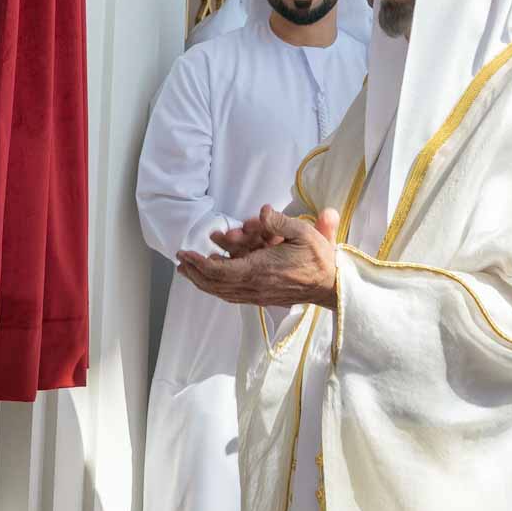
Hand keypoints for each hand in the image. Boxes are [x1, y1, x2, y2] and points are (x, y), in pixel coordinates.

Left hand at [177, 207, 339, 307]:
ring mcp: (258, 295)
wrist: (331, 286)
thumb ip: (279, 222)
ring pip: (222, 292)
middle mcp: (255, 286)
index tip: (185, 253)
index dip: (199, 263)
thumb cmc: (318, 259)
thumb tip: (262, 212)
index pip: (220, 271)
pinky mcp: (262, 298)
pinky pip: (233, 296)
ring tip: (188, 272)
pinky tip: (210, 284)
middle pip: (216, 284)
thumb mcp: (304, 233)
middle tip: (180, 262)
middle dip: (195, 273)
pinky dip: (217, 289)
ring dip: (203, 282)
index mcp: (261, 269)